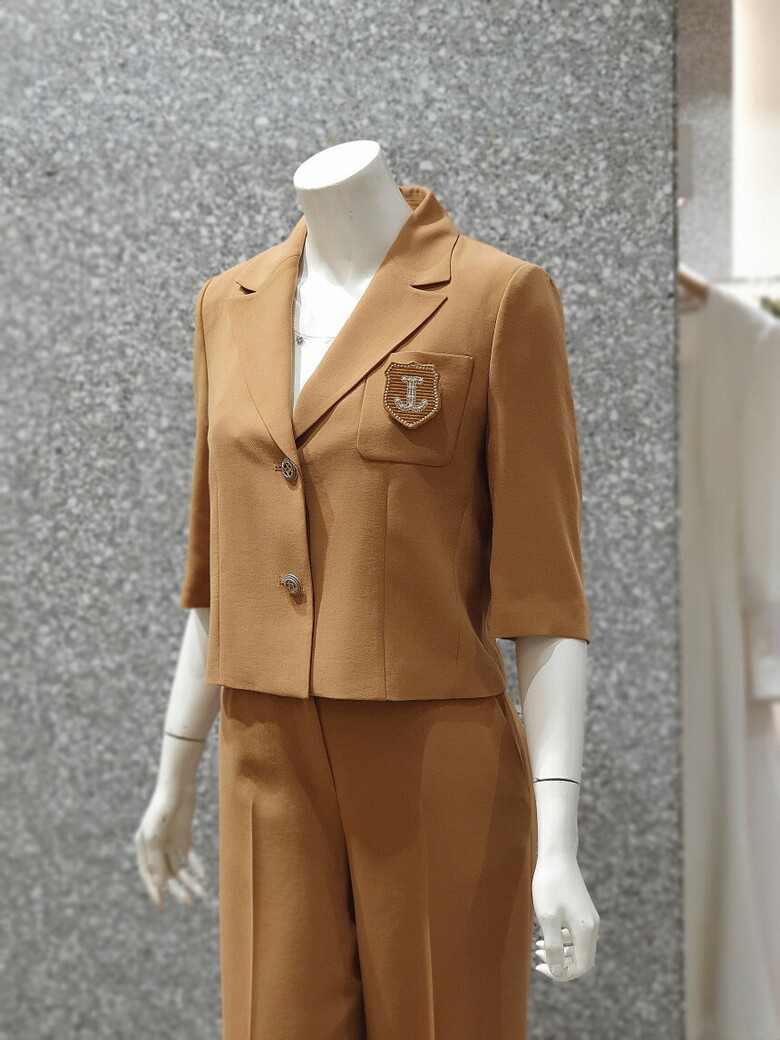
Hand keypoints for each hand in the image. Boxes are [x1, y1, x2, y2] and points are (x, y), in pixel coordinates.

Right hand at [134, 783, 205, 908]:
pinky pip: (189, 854)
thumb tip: (161, 885)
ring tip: (201, 892)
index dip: (155, 890)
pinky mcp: (183, 834)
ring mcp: (170, 840)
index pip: (148, 874)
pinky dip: (195, 865)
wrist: (177, 787)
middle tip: (189, 902)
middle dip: (177, 888)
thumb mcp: (155, 839)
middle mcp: (156, 846)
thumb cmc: (162, 811)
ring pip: (179, 866)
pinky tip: (202, 874)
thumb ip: (157, 862)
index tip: (162, 905)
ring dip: (190, 879)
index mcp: (143, 847)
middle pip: (166, 873)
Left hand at [532, 850, 598, 980]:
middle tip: (538, 958)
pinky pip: (578, 935)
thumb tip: (558, 972)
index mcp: (586, 931)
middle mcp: (593, 927)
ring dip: (561, 953)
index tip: (540, 967)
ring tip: (537, 947)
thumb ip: (553, 946)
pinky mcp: (584, 910)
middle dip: (561, 965)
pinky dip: (563, 941)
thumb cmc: (550, 885)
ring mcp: (590, 918)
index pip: (580, 967)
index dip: (561, 974)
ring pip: (580, 948)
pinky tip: (546, 934)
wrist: (557, 856)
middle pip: (582, 961)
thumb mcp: (547, 918)